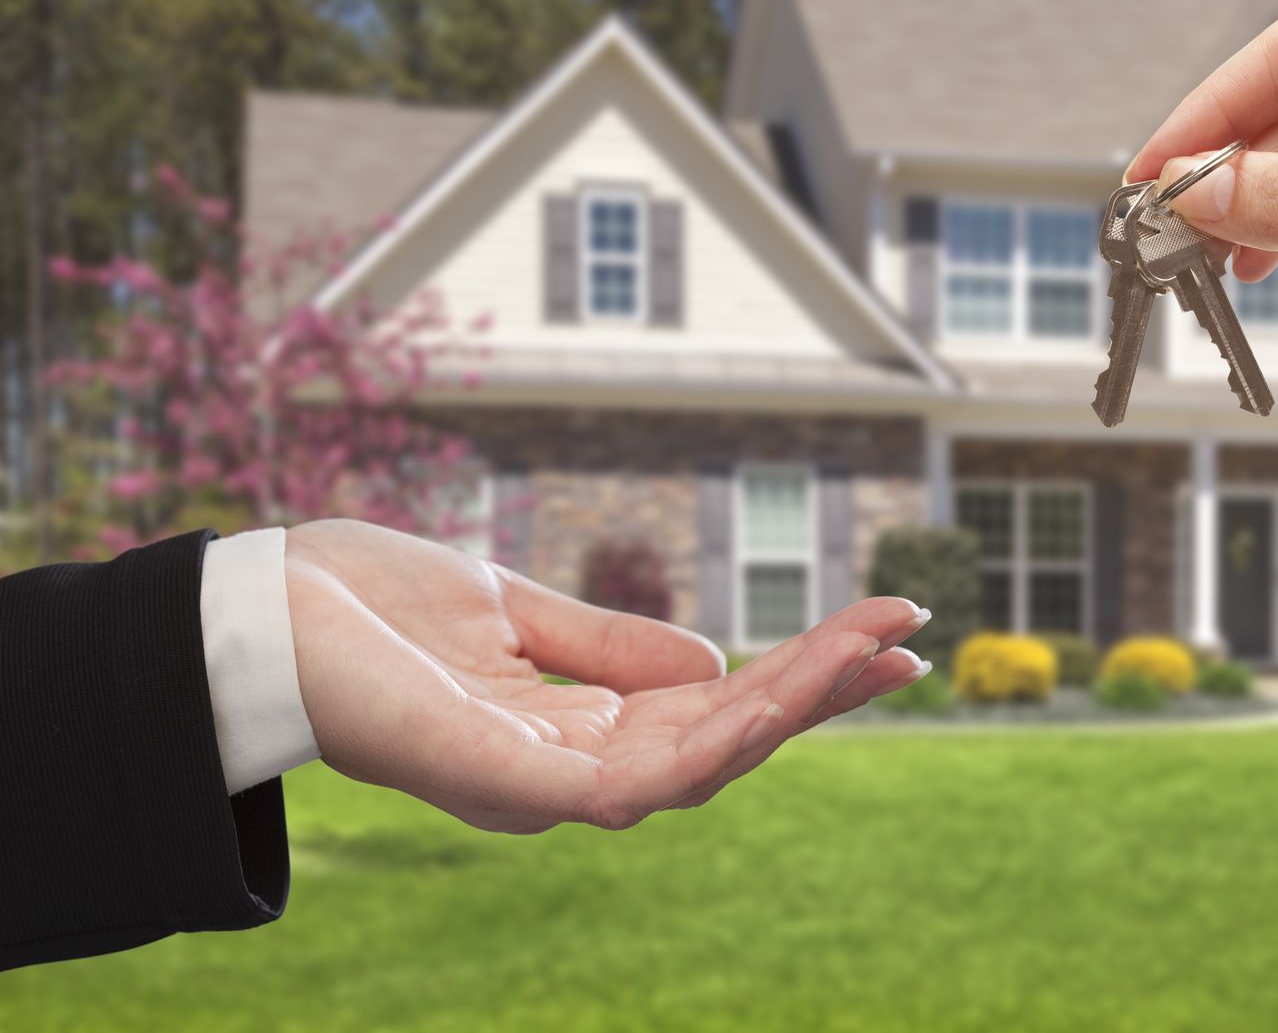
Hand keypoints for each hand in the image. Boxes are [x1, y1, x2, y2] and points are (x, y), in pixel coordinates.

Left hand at [281, 519, 928, 831]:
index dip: (800, 677)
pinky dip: (712, 741)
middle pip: (725, 742)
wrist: (252, 609)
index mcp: (575, 728)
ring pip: (700, 766)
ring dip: (792, 709)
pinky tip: (771, 691)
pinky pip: (633, 783)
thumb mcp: (512, 609)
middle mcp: (569, 770)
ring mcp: (542, 784)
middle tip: (909, 636)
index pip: (713, 713)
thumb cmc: (365, 608)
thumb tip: (715, 666)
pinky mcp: (507, 783)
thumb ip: (607, 645)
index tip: (883, 629)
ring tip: (870, 651)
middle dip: (822, 692)